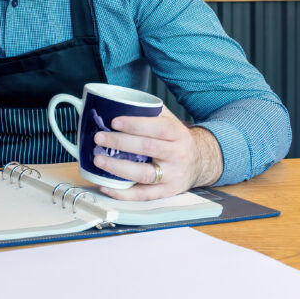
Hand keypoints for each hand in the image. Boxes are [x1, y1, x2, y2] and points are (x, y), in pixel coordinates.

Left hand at [90, 110, 223, 200]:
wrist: (201, 162)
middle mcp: (177, 154)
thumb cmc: (176, 139)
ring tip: (99, 159)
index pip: (158, 127)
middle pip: (147, 148)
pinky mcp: (166, 192)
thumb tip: (117, 103)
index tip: (114, 122)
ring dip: (118, 168)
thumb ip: (150, 112)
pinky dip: (123, 193)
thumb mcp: (170, 121)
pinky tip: (106, 186)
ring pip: (144, 173)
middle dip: (120, 142)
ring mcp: (172, 175)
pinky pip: (143, 195)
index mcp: (177, 133)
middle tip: (99, 138)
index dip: (135, 124)